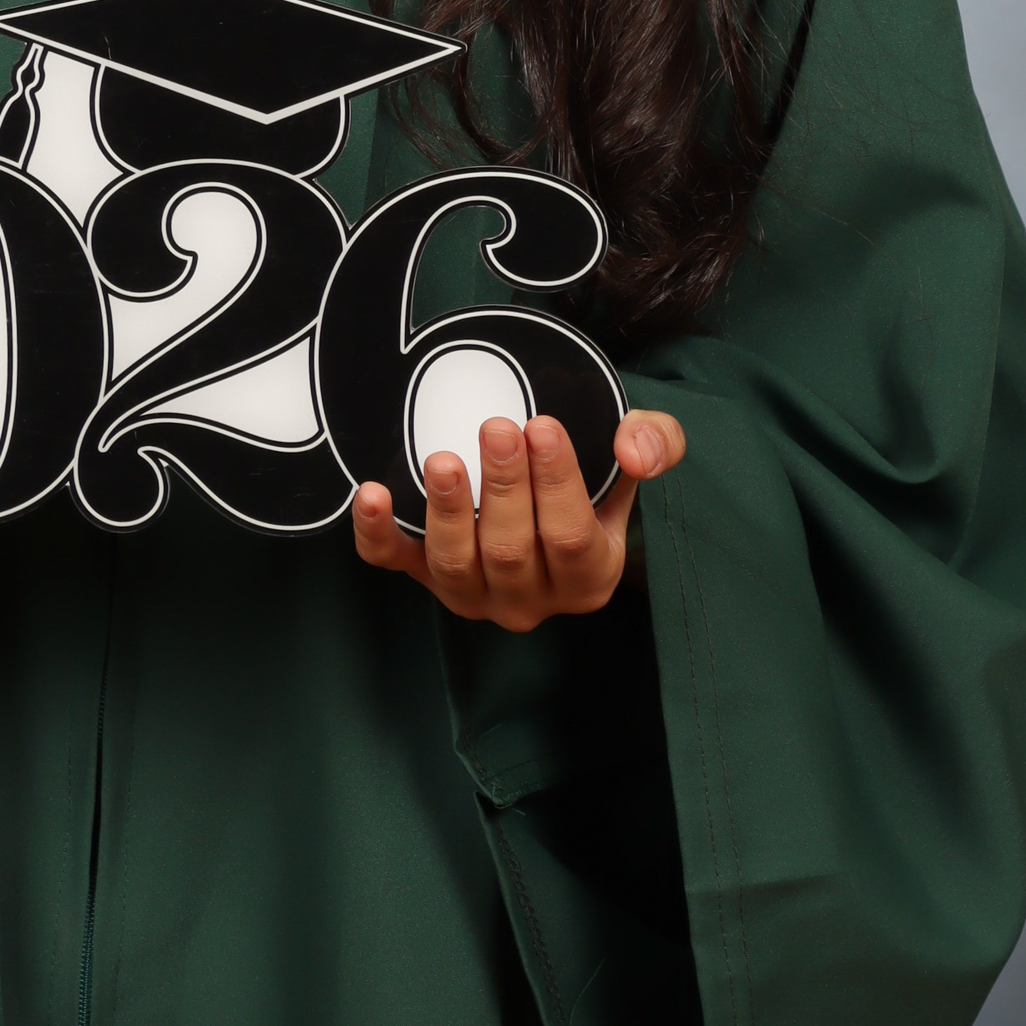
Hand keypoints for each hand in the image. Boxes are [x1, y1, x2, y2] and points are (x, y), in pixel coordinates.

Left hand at [351, 409, 684, 629]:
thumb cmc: (592, 478)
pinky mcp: (422, 574)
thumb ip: (655, 444)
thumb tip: (634, 448)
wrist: (545, 496)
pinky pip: (393, 561)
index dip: (558, 484)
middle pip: (512, 550)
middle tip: (496, 428)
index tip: (544, 427)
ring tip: (443, 461)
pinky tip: (370, 494)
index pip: (572, 538)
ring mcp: (472, 592)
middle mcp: (529, 598)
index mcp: (587, 576)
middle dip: (503, 487)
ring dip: (447, 511)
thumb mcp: (636, 457)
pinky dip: (376, 533)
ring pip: (456, 563)